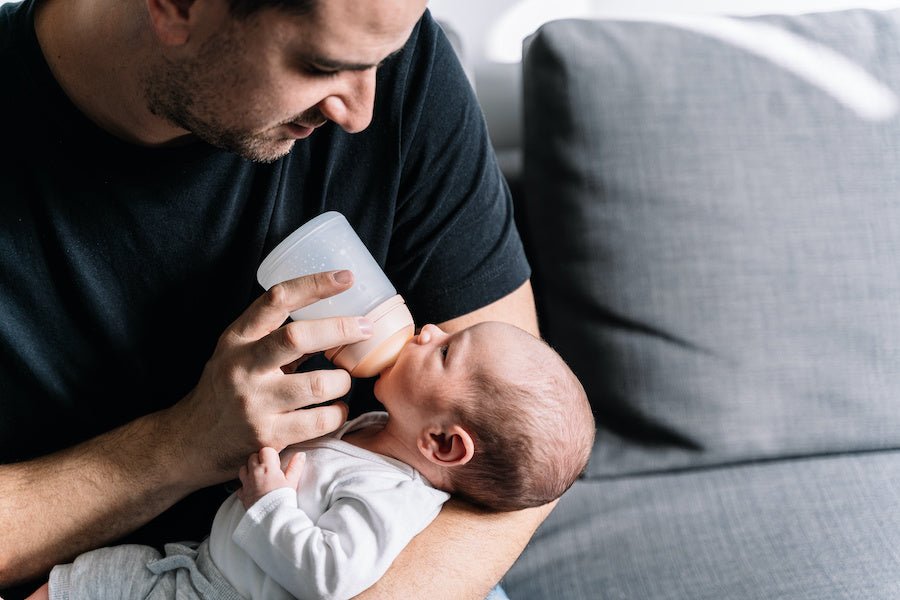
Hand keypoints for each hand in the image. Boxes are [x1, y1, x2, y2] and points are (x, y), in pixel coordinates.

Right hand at [166, 270, 371, 485]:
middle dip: (340, 329)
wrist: (189, 442)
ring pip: (319, 384)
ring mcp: (255, 403)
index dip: (314, 284)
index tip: (345, 277)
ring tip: (343, 382)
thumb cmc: (225, 390)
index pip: (277, 299)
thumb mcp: (239, 353)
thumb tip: (334, 320)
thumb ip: (276, 338)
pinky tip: (336, 410)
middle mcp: (243, 366)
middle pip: (297, 337)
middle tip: (366, 328)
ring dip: (343, 381)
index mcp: (237, 338)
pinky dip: (338, 414)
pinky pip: (320, 421)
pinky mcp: (268, 436)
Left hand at [237, 447, 305, 508]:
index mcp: (267, 467)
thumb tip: (300, 454)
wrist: (272, 517)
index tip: (276, 462)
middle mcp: (254, 473)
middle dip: (260, 460)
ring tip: (259, 477)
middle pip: (253, 457)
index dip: (271, 454)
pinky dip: (245, 485)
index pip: (265, 450)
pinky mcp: (242, 495)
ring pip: (243, 469)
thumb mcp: (292, 481)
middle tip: (269, 469)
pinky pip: (240, 485)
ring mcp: (246, 483)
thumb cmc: (283, 498)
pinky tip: (253, 489)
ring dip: (250, 470)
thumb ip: (296, 466)